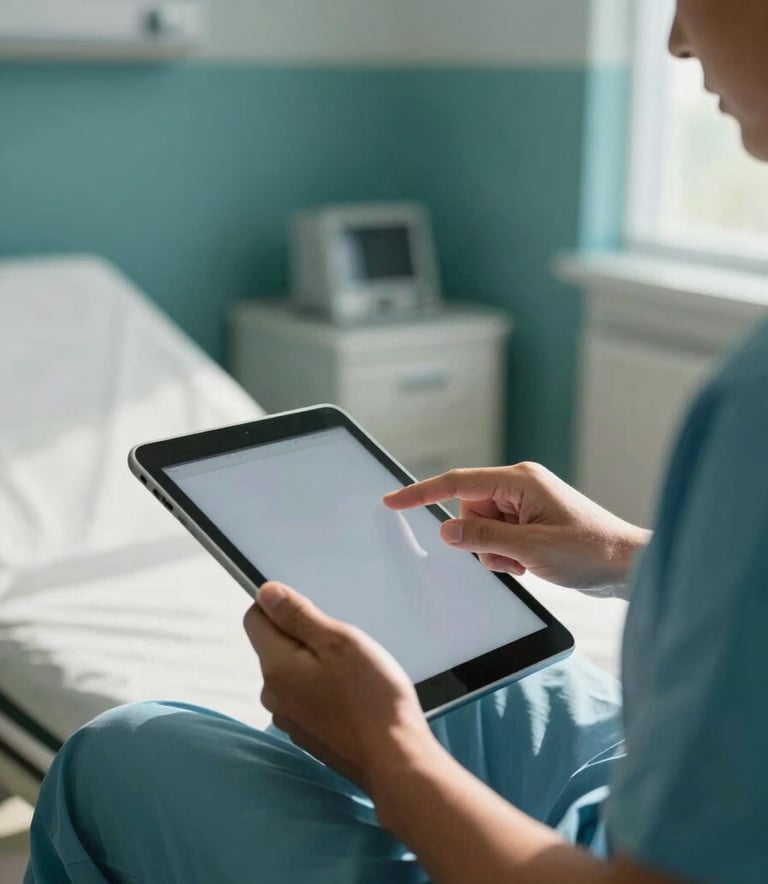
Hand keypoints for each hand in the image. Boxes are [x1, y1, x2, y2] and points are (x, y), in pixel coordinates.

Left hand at [244, 582, 439, 794]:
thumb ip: (298, 614)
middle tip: (344, 646)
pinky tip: (353, 696)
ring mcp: (288, 717)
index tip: (315, 612)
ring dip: (317, 664)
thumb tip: (266, 592)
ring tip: (353, 673)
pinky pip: (307, 695)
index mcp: (275, 666)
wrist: (394, 758)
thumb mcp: (339, 641)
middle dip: (305, 637)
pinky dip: (324, 689)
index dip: (282, 606)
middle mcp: (273, 694)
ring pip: (294, 671)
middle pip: (275, 644)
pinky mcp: (306, 733)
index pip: (255, 617)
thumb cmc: (372, 698)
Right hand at [384, 462, 649, 590]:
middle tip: (513, 557)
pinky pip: (497, 538)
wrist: (626, 565)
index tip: (392, 501)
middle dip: (480, 540)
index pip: (457, 483)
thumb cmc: (589, 551)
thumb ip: (483, 538)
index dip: (421, 493)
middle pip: (468, 512)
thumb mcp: (530, 549)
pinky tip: (531, 563)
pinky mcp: (530, 522)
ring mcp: (525, 505)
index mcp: (519, 481)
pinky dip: (506, 555)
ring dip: (495, 551)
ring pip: (480, 529)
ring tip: (526, 561)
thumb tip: (445, 531)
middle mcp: (519, 486)